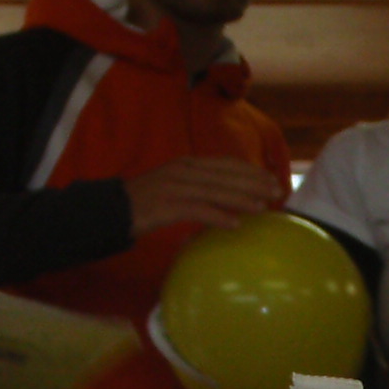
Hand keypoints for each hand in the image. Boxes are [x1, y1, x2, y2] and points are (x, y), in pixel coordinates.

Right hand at [122, 157, 285, 235]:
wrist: (111, 210)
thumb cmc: (146, 203)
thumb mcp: (175, 189)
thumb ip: (200, 190)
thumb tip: (229, 202)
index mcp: (187, 164)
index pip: (225, 164)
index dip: (250, 170)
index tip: (271, 178)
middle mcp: (183, 171)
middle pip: (225, 175)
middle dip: (253, 182)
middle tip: (277, 191)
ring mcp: (174, 187)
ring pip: (215, 190)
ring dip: (241, 198)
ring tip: (263, 206)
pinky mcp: (165, 206)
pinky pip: (197, 210)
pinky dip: (217, 216)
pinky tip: (235, 224)